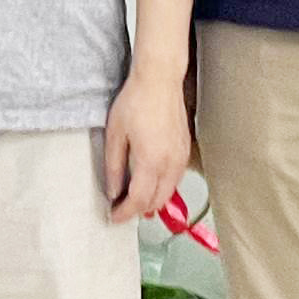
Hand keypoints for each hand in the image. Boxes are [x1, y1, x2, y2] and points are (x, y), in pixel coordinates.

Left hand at [99, 63, 189, 223]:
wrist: (160, 81)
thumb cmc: (135, 102)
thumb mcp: (115, 134)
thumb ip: (113, 166)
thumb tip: (113, 191)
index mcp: (150, 160)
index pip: (139, 200)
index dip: (125, 213)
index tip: (113, 217)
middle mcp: (170, 163)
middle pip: (156, 202)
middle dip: (138, 211)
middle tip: (121, 210)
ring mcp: (181, 157)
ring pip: (169, 193)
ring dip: (152, 201)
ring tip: (133, 201)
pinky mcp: (185, 151)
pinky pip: (175, 179)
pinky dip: (163, 188)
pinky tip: (150, 184)